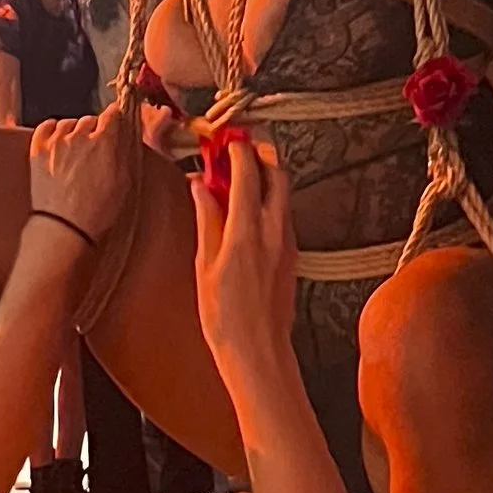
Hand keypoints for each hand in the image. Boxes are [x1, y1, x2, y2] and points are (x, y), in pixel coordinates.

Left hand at [26, 111, 129, 245]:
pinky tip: (57, 141)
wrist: (64, 227)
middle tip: (95, 147)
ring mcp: (56, 142)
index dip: (115, 116)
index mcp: (104, 143)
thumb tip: (125, 138)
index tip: (115, 118)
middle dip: (94, 130)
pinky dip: (52, 130)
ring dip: (73, 132)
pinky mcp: (38, 150)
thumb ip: (124, 154)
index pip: (112, 115)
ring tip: (75, 150)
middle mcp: (79, 136)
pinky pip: (46, 127)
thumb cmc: (96, 211)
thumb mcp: (123, 183)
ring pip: (68, 123)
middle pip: (89, 120)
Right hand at [191, 134, 298, 409]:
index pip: (247, 170)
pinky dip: (266, 200)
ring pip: (282, 191)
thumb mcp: (204, 265)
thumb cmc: (225, 318)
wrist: (259, 352)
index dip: (235, 147)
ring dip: (262, 176)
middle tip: (231, 152)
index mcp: (247, 230)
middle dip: (256, 153)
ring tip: (232, 180)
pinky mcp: (292, 254)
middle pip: (275, 172)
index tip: (220, 139)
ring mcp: (288, 241)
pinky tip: (244, 211)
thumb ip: (206, 219)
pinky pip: (282, 213)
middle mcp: (274, 230)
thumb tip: (199, 185)